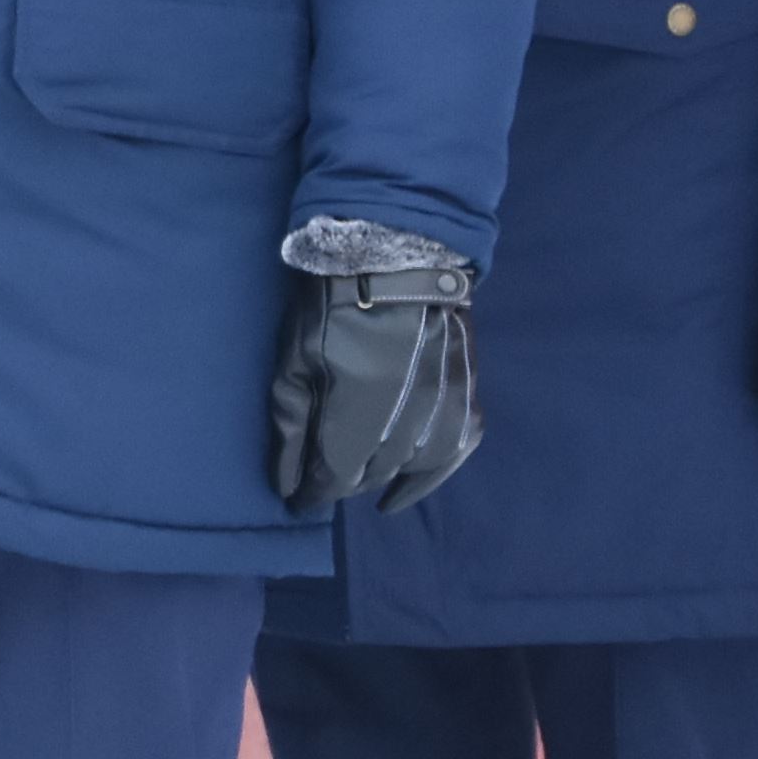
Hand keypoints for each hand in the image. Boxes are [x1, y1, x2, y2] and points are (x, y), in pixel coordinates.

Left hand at [270, 243, 483, 514]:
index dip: (313, 493)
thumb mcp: (295, 361)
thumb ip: (291, 427)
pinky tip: (405, 485)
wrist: (399, 258)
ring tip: (357, 477)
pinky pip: (453, 454)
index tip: (297, 499)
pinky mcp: (468, 400)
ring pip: (408, 469)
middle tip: (322, 477)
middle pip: (369, 474)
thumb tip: (289, 487)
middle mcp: (408, 420)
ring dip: (379, 477)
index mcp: (360, 410)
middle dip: (341, 480)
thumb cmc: (332, 305)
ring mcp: (445, 412)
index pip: (334, 477)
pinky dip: (428, 474)